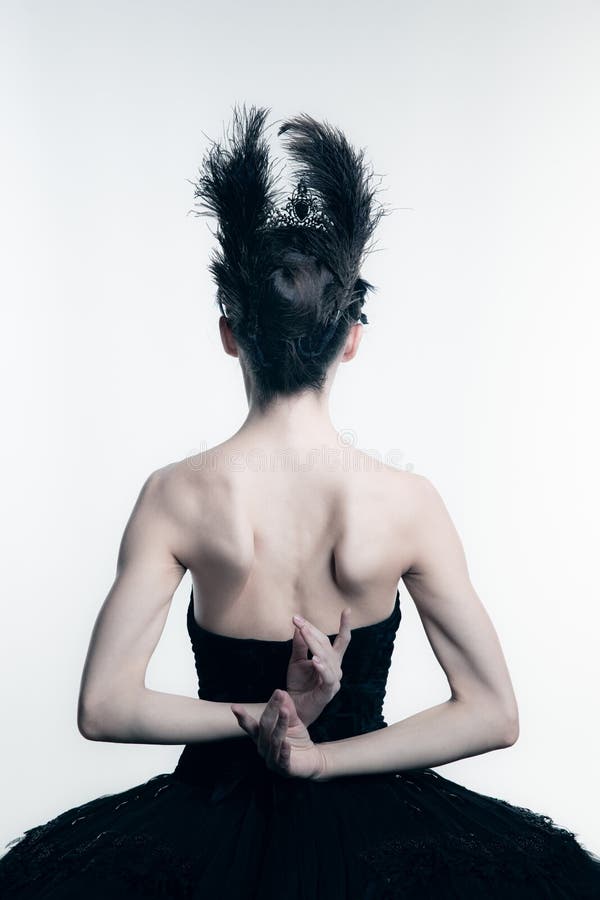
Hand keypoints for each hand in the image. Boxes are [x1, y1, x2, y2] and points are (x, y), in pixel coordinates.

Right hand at [231, 689, 325, 780]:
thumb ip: (286, 708)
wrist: (311, 758)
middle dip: (271, 709)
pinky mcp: (284, 769)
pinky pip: (283, 759)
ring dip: (280, 725)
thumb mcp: (292, 721)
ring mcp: (272, 759)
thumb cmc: (297, 738)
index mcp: (260, 736)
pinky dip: (284, 751)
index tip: (234, 707)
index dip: (242, 717)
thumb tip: (281, 692)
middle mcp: (263, 747)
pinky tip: (287, 743)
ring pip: (274, 740)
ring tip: (285, 711)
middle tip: (279, 694)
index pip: (250, 725)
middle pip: (264, 727)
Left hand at [286, 609, 351, 726]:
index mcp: (331, 660)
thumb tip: (300, 626)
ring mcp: (334, 680)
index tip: (347, 610)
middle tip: (297, 620)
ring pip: (326, 657)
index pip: (340, 640)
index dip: (345, 626)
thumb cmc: (298, 685)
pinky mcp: (328, 691)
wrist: (292, 707)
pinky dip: (322, 667)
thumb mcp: (296, 661)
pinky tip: (315, 660)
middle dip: (312, 631)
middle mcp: (336, 668)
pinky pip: (327, 677)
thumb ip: (300, 644)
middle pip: (327, 645)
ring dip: (313, 643)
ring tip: (303, 631)